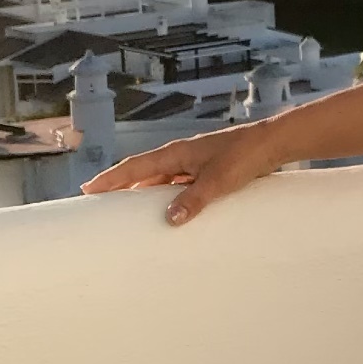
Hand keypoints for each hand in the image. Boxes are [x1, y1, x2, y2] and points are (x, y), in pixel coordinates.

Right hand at [80, 122, 280, 225]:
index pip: (135, 167)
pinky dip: (167, 196)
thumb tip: (170, 219)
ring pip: (160, 180)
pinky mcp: (207, 171)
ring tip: (126, 211)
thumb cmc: (245, 156)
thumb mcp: (218, 181)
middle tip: (99, 202)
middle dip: (121, 186)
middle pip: (143, 173)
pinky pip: (178, 185)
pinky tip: (168, 210)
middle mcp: (181, 156)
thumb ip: (194, 199)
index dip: (111, 179)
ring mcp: (193, 163)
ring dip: (144, 193)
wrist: (273, 143)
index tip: (88, 189)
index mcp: (176, 153)